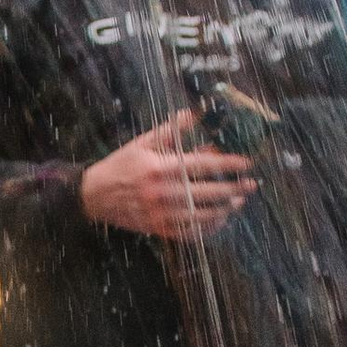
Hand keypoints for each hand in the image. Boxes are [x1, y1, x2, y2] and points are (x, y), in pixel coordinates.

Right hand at [79, 113, 256, 240]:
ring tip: (239, 202)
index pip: (202, 165)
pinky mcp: (158, 228)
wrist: (94, 195)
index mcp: (160, 168)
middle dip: (233, 188)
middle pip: (207, 192)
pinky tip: (219, 221)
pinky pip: (189, 232)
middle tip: (252, 185)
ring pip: (202, 215)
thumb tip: (195, 114)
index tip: (246, 163)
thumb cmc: (121, 165)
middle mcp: (163, 192)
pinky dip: (207, 228)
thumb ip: (171, 130)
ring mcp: (161, 213)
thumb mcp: (143, 142)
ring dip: (224, 209)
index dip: (228, 164)